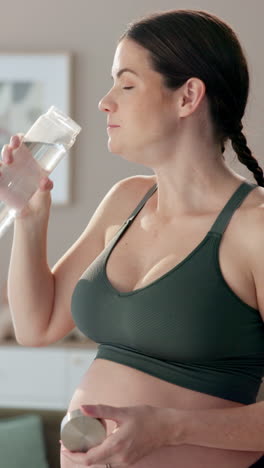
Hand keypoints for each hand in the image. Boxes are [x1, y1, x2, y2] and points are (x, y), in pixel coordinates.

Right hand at [1, 134, 53, 219]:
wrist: (31, 219)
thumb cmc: (40, 203)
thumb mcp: (45, 195)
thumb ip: (46, 188)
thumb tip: (46, 181)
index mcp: (30, 163)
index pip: (23, 145)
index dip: (20, 138)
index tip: (20, 139)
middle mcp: (17, 166)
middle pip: (10, 150)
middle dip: (9, 147)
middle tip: (12, 150)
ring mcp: (8, 175)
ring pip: (1, 161)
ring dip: (3, 157)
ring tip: (7, 163)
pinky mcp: (1, 186)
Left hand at [60, 403, 181, 466]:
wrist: (167, 427)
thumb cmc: (147, 417)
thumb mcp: (122, 412)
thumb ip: (101, 410)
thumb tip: (82, 408)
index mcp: (116, 447)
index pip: (88, 459)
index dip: (73, 454)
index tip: (64, 444)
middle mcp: (120, 458)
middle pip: (92, 463)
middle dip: (78, 454)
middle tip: (68, 442)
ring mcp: (125, 462)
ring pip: (100, 463)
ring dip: (88, 455)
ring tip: (80, 441)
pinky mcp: (129, 460)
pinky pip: (109, 461)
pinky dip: (99, 454)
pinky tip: (96, 443)